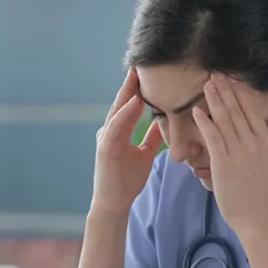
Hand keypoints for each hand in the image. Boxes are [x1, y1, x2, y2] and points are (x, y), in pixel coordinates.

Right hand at [90, 68, 164, 215]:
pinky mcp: (105, 149)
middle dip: (131, 83)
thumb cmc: (127, 181)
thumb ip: (150, 138)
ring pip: (118, 110)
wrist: (115, 203)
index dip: (138, 88)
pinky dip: (126, 113)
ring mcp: (106, 139)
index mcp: (118, 131)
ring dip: (128, 92)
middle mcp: (109, 131)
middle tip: (141, 63)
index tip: (149, 71)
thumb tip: (161, 122)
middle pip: (122, 102)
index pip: (130, 104)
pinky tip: (135, 101)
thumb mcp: (144, 154)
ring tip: (138, 75)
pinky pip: (116, 127)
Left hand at [192, 73, 267, 232]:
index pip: (252, 111)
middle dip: (225, 91)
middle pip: (237, 111)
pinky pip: (213, 137)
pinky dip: (204, 122)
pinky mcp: (223, 162)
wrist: (257, 216)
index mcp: (267, 141)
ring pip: (224, 120)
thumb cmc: (265, 192)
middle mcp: (254, 142)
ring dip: (214, 101)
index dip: (240, 94)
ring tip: (206, 85)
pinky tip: (196, 111)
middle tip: (215, 75)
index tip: (232, 80)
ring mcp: (238, 152)